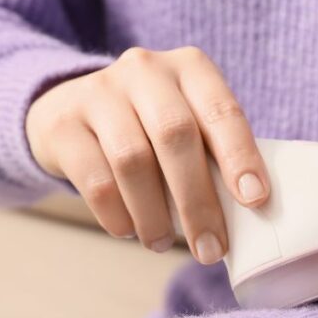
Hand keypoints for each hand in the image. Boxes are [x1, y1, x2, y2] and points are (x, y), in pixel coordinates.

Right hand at [25, 46, 270, 263]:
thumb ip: (213, 159)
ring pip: (132, 161)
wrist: (70, 111)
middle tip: (211, 249)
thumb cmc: (148, 130)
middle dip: (198, 201)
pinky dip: (117, 215)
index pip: (222, 110)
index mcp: (190, 68)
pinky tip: (128, 230)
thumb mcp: (186, 125)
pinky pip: (95, 179)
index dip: (240, 156)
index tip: (255, 201)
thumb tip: (244, 220)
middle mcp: (145, 70)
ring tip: (161, 244)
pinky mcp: (63, 124)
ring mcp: (99, 92)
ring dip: (154, 215)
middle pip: (176, 136)